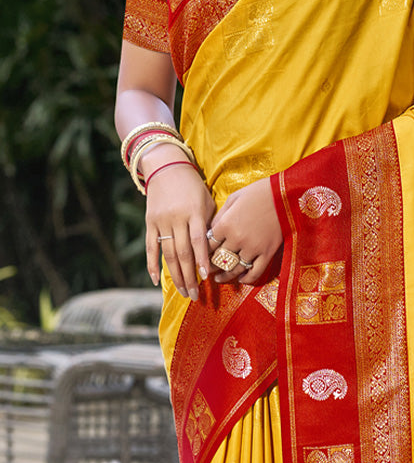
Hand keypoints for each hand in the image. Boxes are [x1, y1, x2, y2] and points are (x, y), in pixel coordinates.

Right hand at [144, 148, 215, 299]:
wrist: (166, 167)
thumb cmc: (193, 186)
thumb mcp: (206, 201)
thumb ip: (208, 224)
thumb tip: (214, 251)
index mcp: (194, 212)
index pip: (199, 242)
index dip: (202, 261)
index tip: (207, 278)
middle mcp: (176, 218)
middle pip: (182, 253)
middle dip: (189, 276)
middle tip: (194, 296)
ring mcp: (161, 221)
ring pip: (167, 254)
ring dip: (175, 276)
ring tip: (182, 291)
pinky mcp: (150, 223)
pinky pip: (150, 248)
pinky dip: (152, 265)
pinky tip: (157, 281)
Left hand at [207, 177, 281, 285]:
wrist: (284, 194)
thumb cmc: (258, 192)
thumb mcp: (234, 198)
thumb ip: (220, 215)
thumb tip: (211, 230)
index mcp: (226, 224)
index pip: (208, 245)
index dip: (203, 251)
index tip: (203, 255)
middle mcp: (237, 239)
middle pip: (218, 259)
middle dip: (212, 265)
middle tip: (208, 269)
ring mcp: (253, 248)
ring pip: (234, 269)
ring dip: (225, 276)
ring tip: (219, 278)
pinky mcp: (267, 253)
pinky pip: (254, 273)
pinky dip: (246, 279)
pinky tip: (241, 278)